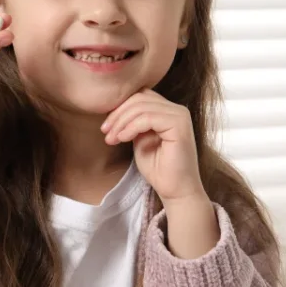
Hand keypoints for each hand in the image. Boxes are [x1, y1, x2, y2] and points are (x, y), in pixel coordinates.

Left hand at [101, 89, 205, 205]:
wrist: (175, 190)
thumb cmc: (159, 169)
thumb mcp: (140, 140)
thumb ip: (134, 123)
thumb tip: (116, 110)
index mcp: (168, 110)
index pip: (140, 96)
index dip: (119, 108)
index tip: (106, 127)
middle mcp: (177, 109)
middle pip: (139, 98)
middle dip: (117, 114)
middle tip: (105, 133)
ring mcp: (179, 115)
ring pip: (141, 106)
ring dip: (121, 122)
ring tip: (111, 139)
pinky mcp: (179, 125)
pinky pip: (148, 117)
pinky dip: (131, 127)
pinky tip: (123, 139)